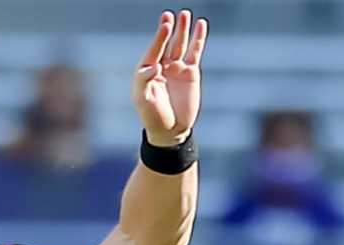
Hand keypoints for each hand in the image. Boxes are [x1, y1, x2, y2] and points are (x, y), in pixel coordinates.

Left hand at [135, 9, 207, 146]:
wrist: (170, 130)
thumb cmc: (152, 116)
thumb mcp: (143, 100)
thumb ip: (144, 81)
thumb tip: (156, 65)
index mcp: (146, 70)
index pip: (153, 50)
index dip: (159, 38)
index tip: (165, 26)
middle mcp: (161, 65)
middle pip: (166, 43)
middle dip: (168, 29)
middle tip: (169, 15)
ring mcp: (177, 67)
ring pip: (180, 44)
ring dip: (183, 29)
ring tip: (185, 14)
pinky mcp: (191, 72)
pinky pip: (195, 52)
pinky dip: (198, 39)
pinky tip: (200, 25)